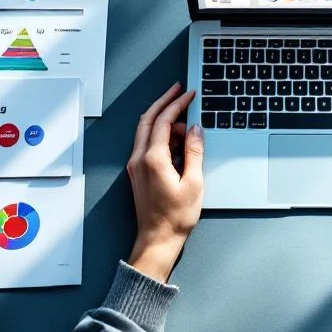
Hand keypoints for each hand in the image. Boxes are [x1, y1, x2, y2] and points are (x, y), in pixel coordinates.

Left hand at [126, 83, 204, 282]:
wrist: (157, 240)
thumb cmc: (176, 217)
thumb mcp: (194, 182)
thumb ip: (194, 151)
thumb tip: (195, 129)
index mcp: (153, 159)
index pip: (163, 120)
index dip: (177, 104)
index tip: (189, 94)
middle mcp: (139, 159)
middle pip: (148, 119)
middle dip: (164, 102)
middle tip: (179, 91)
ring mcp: (136, 165)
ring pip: (146, 130)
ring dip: (164, 121)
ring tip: (186, 125)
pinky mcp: (138, 172)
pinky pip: (146, 144)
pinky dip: (160, 135)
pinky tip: (176, 140)